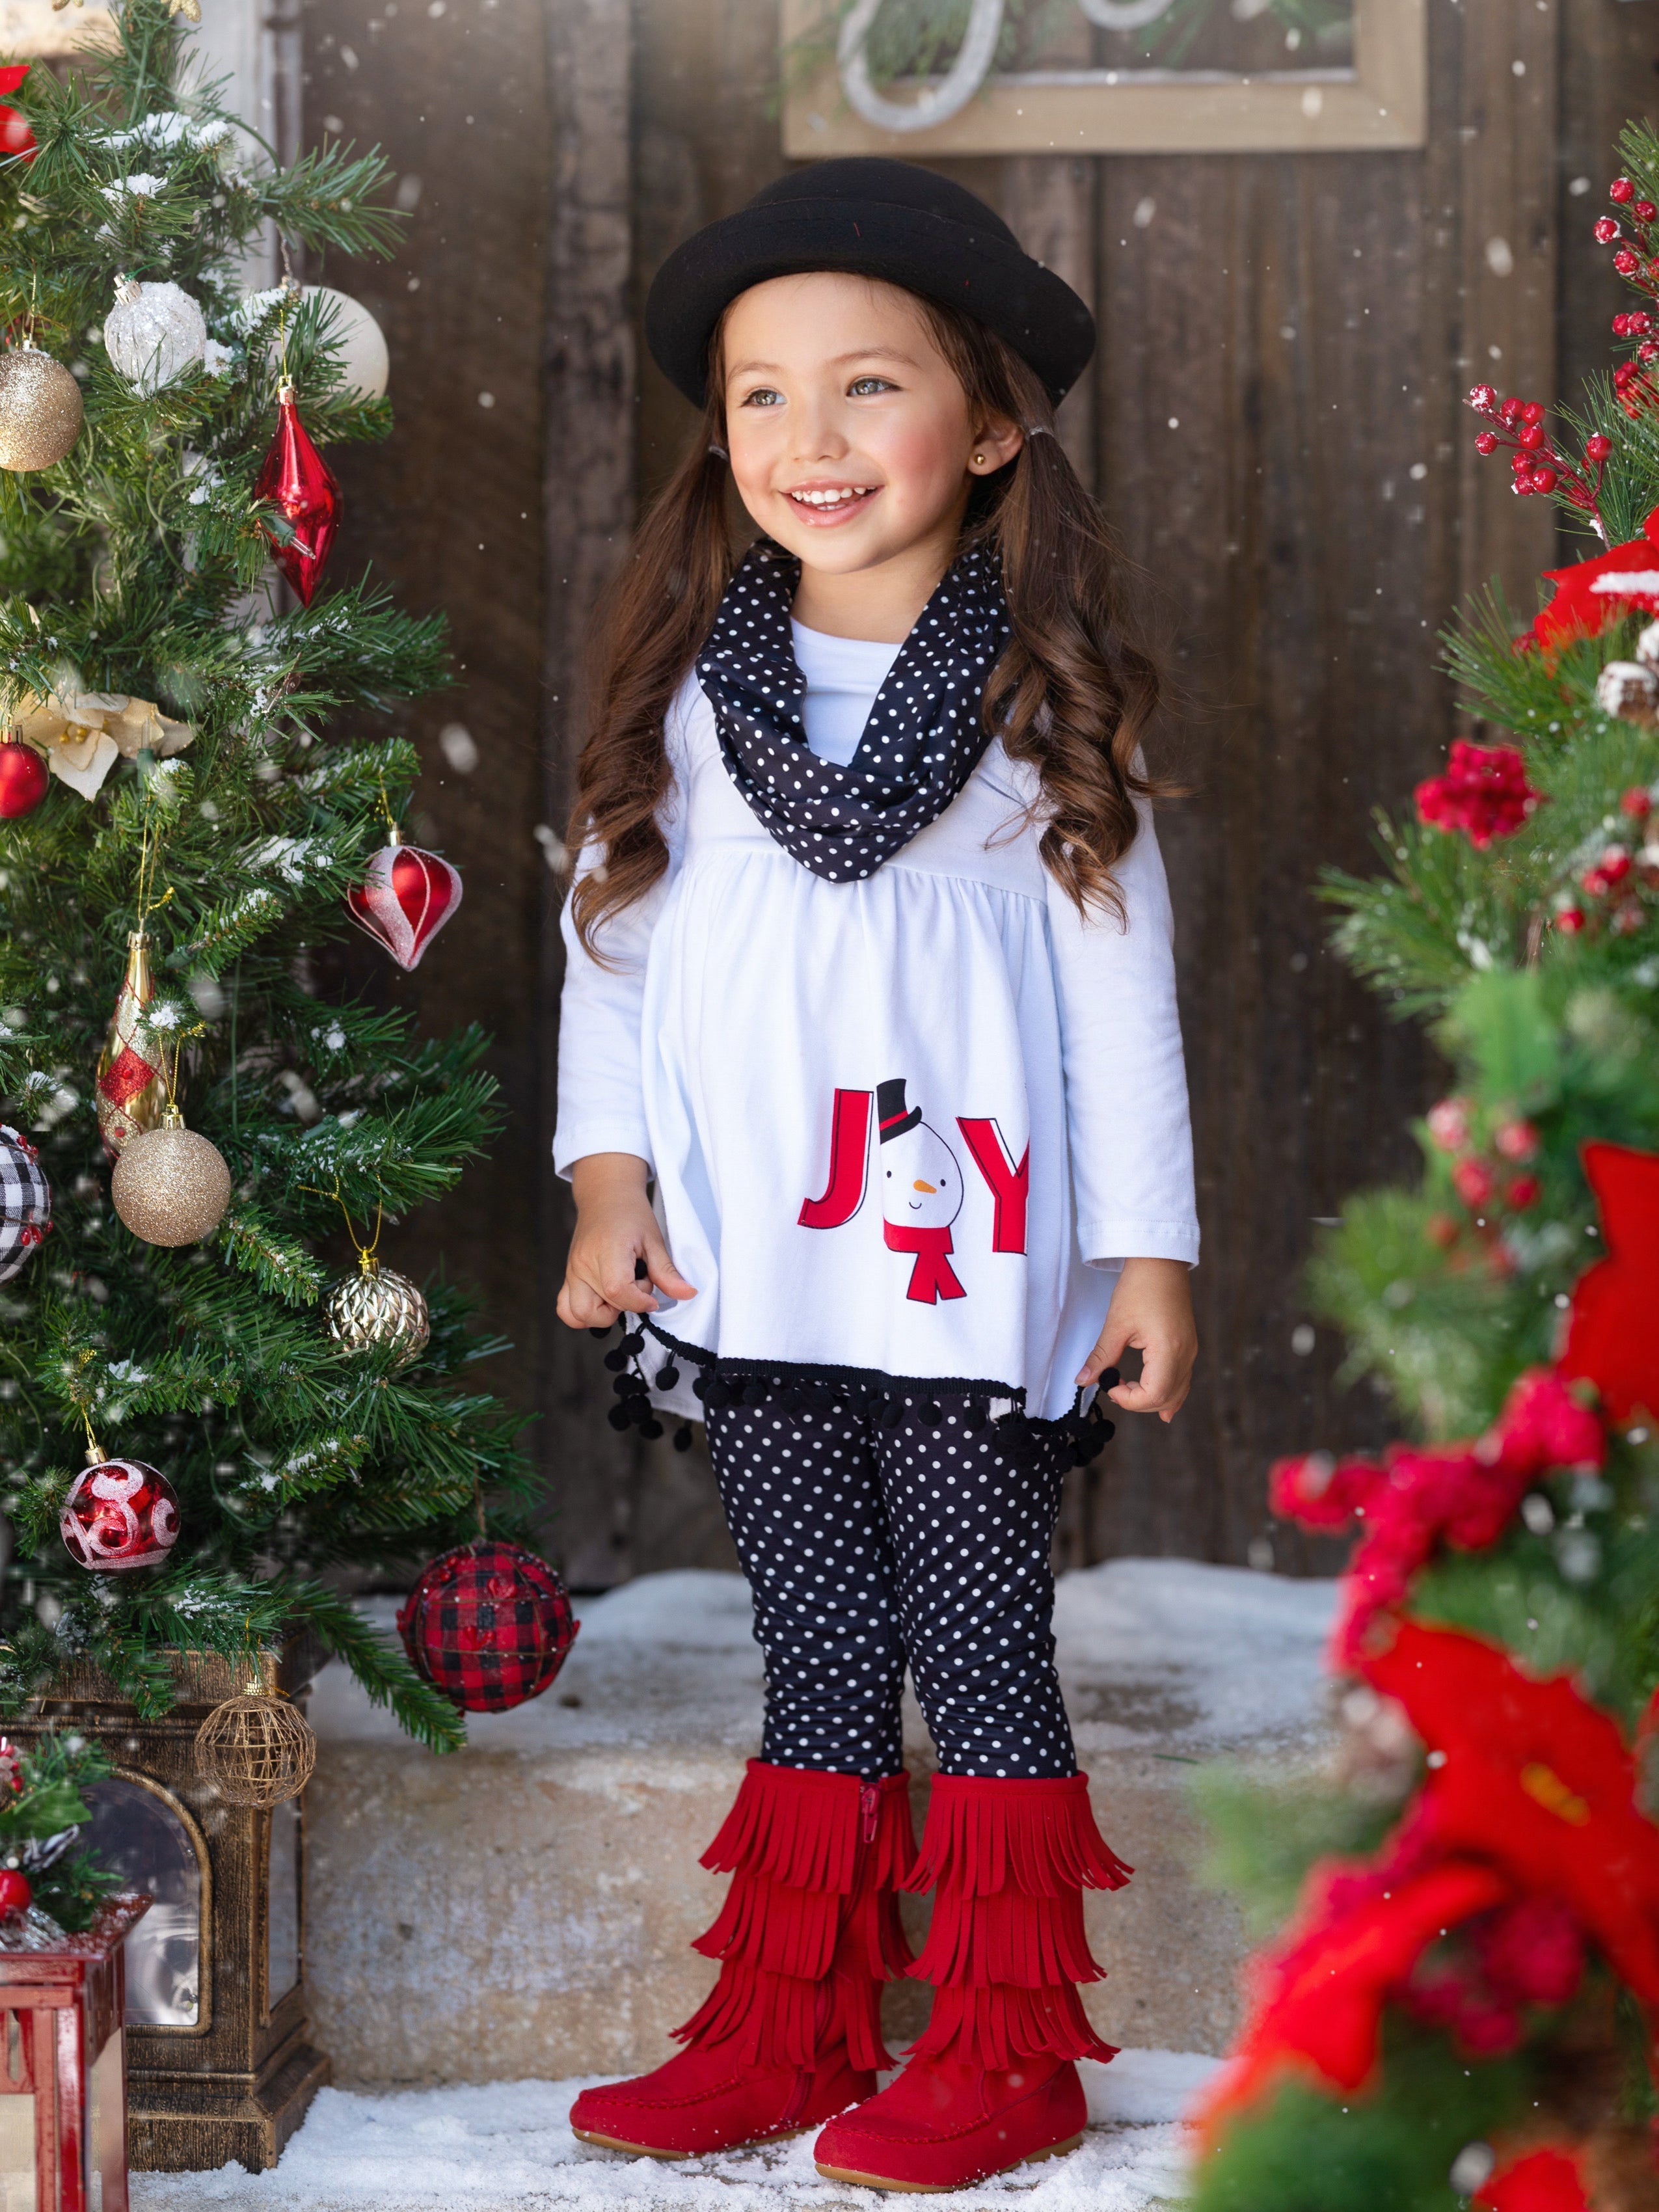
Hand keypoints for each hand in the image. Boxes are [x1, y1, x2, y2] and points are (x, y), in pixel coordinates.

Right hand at [556, 1153, 696, 1329]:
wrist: (605, 1196)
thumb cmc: (630, 1214)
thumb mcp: (654, 1240)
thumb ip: (667, 1272)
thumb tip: (688, 1294)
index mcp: (607, 1252)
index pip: (617, 1291)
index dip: (639, 1301)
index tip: (653, 1298)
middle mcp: (583, 1265)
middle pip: (596, 1309)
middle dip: (623, 1307)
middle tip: (636, 1287)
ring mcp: (572, 1272)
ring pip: (577, 1314)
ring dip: (602, 1315)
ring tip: (620, 1295)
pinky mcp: (569, 1276)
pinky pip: (566, 1308)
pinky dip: (583, 1314)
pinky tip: (604, 1300)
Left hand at [1077, 1256, 1196, 1423]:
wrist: (1161, 1262)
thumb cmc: (1140, 1286)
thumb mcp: (1116, 1324)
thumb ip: (1101, 1357)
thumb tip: (1084, 1380)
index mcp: (1168, 1349)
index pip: (1154, 1394)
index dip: (1130, 1400)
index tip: (1110, 1386)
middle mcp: (1185, 1354)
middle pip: (1166, 1398)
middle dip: (1138, 1402)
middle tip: (1114, 1387)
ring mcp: (1190, 1351)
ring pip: (1176, 1392)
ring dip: (1152, 1399)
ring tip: (1128, 1390)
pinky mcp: (1189, 1347)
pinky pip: (1183, 1381)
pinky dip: (1170, 1394)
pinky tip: (1161, 1406)